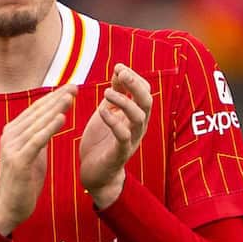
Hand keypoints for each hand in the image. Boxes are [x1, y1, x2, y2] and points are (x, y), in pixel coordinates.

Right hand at [0, 84, 76, 234]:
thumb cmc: (23, 182)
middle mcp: (10, 135)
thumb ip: (38, 137)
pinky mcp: (18, 160)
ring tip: (71, 97)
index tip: (71, 87)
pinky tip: (62, 118)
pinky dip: (49, 128)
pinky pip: (37, 140)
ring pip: (38, 123)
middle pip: (38, 112)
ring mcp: (12, 147)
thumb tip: (52, 121)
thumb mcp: (33, 154)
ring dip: (56, 108)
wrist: (8, 207)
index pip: (36, 109)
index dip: (54, 97)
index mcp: (13, 132)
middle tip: (75, 86)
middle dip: (57, 98)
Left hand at [80, 64, 151, 208]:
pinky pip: (123, 136)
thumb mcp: (107, 112)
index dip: (134, 77)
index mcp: (136, 116)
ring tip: (106, 92)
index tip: (118, 67)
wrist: (95, 173)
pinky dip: (113, 121)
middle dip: (136, 85)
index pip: (144, 91)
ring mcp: (131, 140)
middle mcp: (138, 127)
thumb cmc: (102, 141)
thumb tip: (119, 70)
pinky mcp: (120, 153)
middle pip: (147, 101)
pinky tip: (102, 112)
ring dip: (124, 101)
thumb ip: (115, 94)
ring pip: (138, 117)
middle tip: (120, 73)